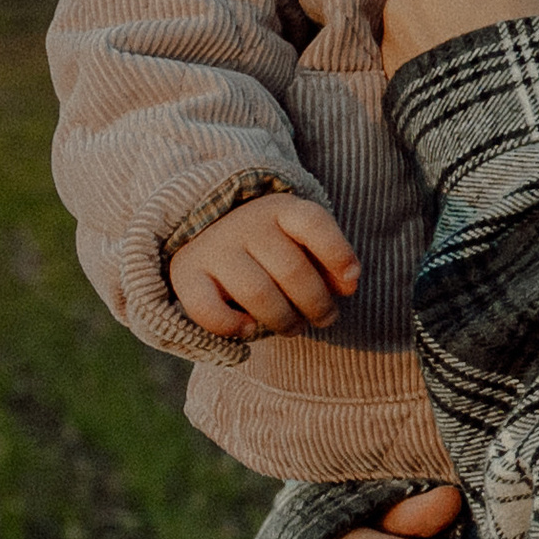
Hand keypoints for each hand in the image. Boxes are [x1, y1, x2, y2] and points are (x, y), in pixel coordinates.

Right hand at [170, 194, 360, 337]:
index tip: (352, 282)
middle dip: (317, 304)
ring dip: (284, 320)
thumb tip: (349, 285)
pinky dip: (232, 325)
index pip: (314, 224)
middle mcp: (246, 223)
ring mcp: (215, 248)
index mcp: (279, 208)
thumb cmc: (266, 244)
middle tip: (325, 319)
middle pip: (292, 270)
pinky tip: (249, 329)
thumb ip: (327, 259)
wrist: (202, 229)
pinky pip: (208, 309)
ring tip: (295, 328)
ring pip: (258, 293)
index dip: (338, 254)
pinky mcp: (186, 273)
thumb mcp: (299, 240)